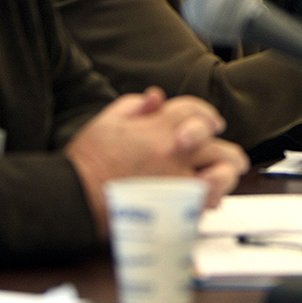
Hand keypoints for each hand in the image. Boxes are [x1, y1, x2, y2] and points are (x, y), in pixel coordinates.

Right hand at [65, 87, 249, 236]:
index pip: (195, 110)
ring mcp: (178, 178)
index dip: (205, 114)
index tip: (211, 123)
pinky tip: (209, 198)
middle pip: (217, 142)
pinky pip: (209, 200)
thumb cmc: (86, 162)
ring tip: (225, 174)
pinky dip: (213, 198)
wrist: (75, 199)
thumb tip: (156, 97)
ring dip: (226, 171)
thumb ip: (134, 106)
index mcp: (158, 126)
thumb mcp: (106, 122)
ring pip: (223, 171)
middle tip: (223, 154)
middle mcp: (174, 150)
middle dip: (221, 146)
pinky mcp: (176, 206)